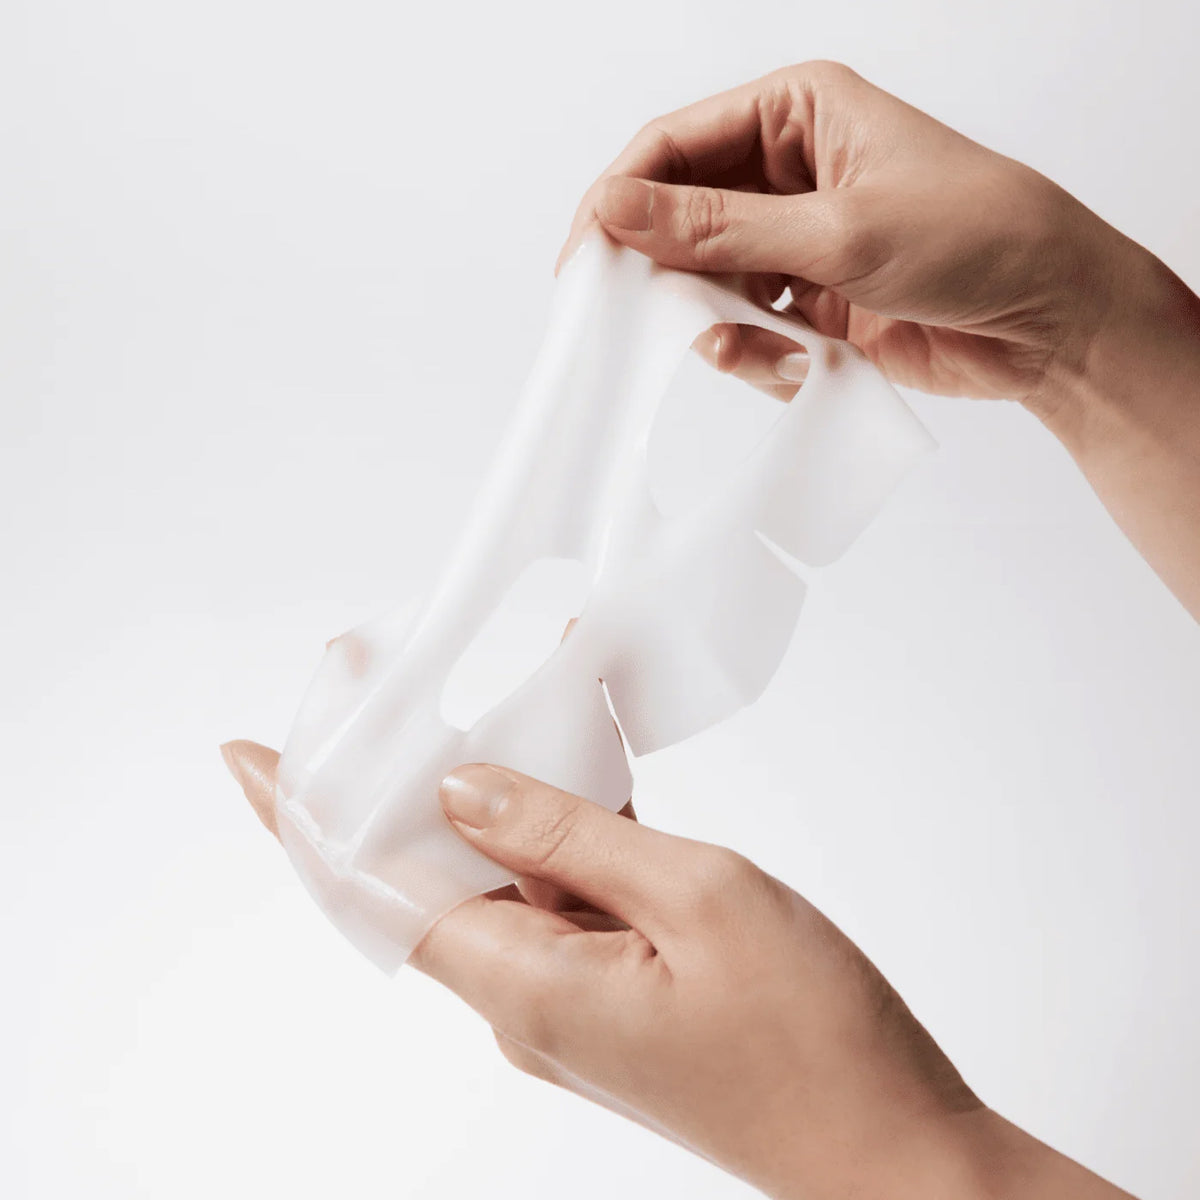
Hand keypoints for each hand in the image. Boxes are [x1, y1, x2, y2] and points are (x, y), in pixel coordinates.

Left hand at [222, 743, 1131, 1198]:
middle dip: (399, 782)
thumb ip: (567, 836)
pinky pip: (565, 899)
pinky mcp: (617, 996)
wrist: (893, 1148)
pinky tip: (585, 767)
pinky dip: (565, 831)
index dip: (301, 817)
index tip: (247, 756)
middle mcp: (527, 1002)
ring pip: (503, 879)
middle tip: (385, 689)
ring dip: (498, 797)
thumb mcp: (693, 895)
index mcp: (525, 987)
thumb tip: (463, 788)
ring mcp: (572, 1001)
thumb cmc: (813, 1036)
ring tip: (503, 706)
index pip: (372, 890)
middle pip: (429, 876)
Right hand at [560, 60, 1150, 412]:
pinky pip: (746, 326)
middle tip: (646, 320)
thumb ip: (717, 228)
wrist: (1048, 320)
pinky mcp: (810, 298)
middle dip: (669, 274)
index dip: (620, 201)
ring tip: (762, 346)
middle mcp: (789, 171)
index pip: (674, 147)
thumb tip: (616, 209)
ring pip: (708, 281)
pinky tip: (799, 360)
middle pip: (681, 218)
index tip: (584, 261)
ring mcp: (797, 238)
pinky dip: (757, 352)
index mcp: (796, 114)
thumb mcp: (835, 230)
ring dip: (719, 323)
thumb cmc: (974, 236)